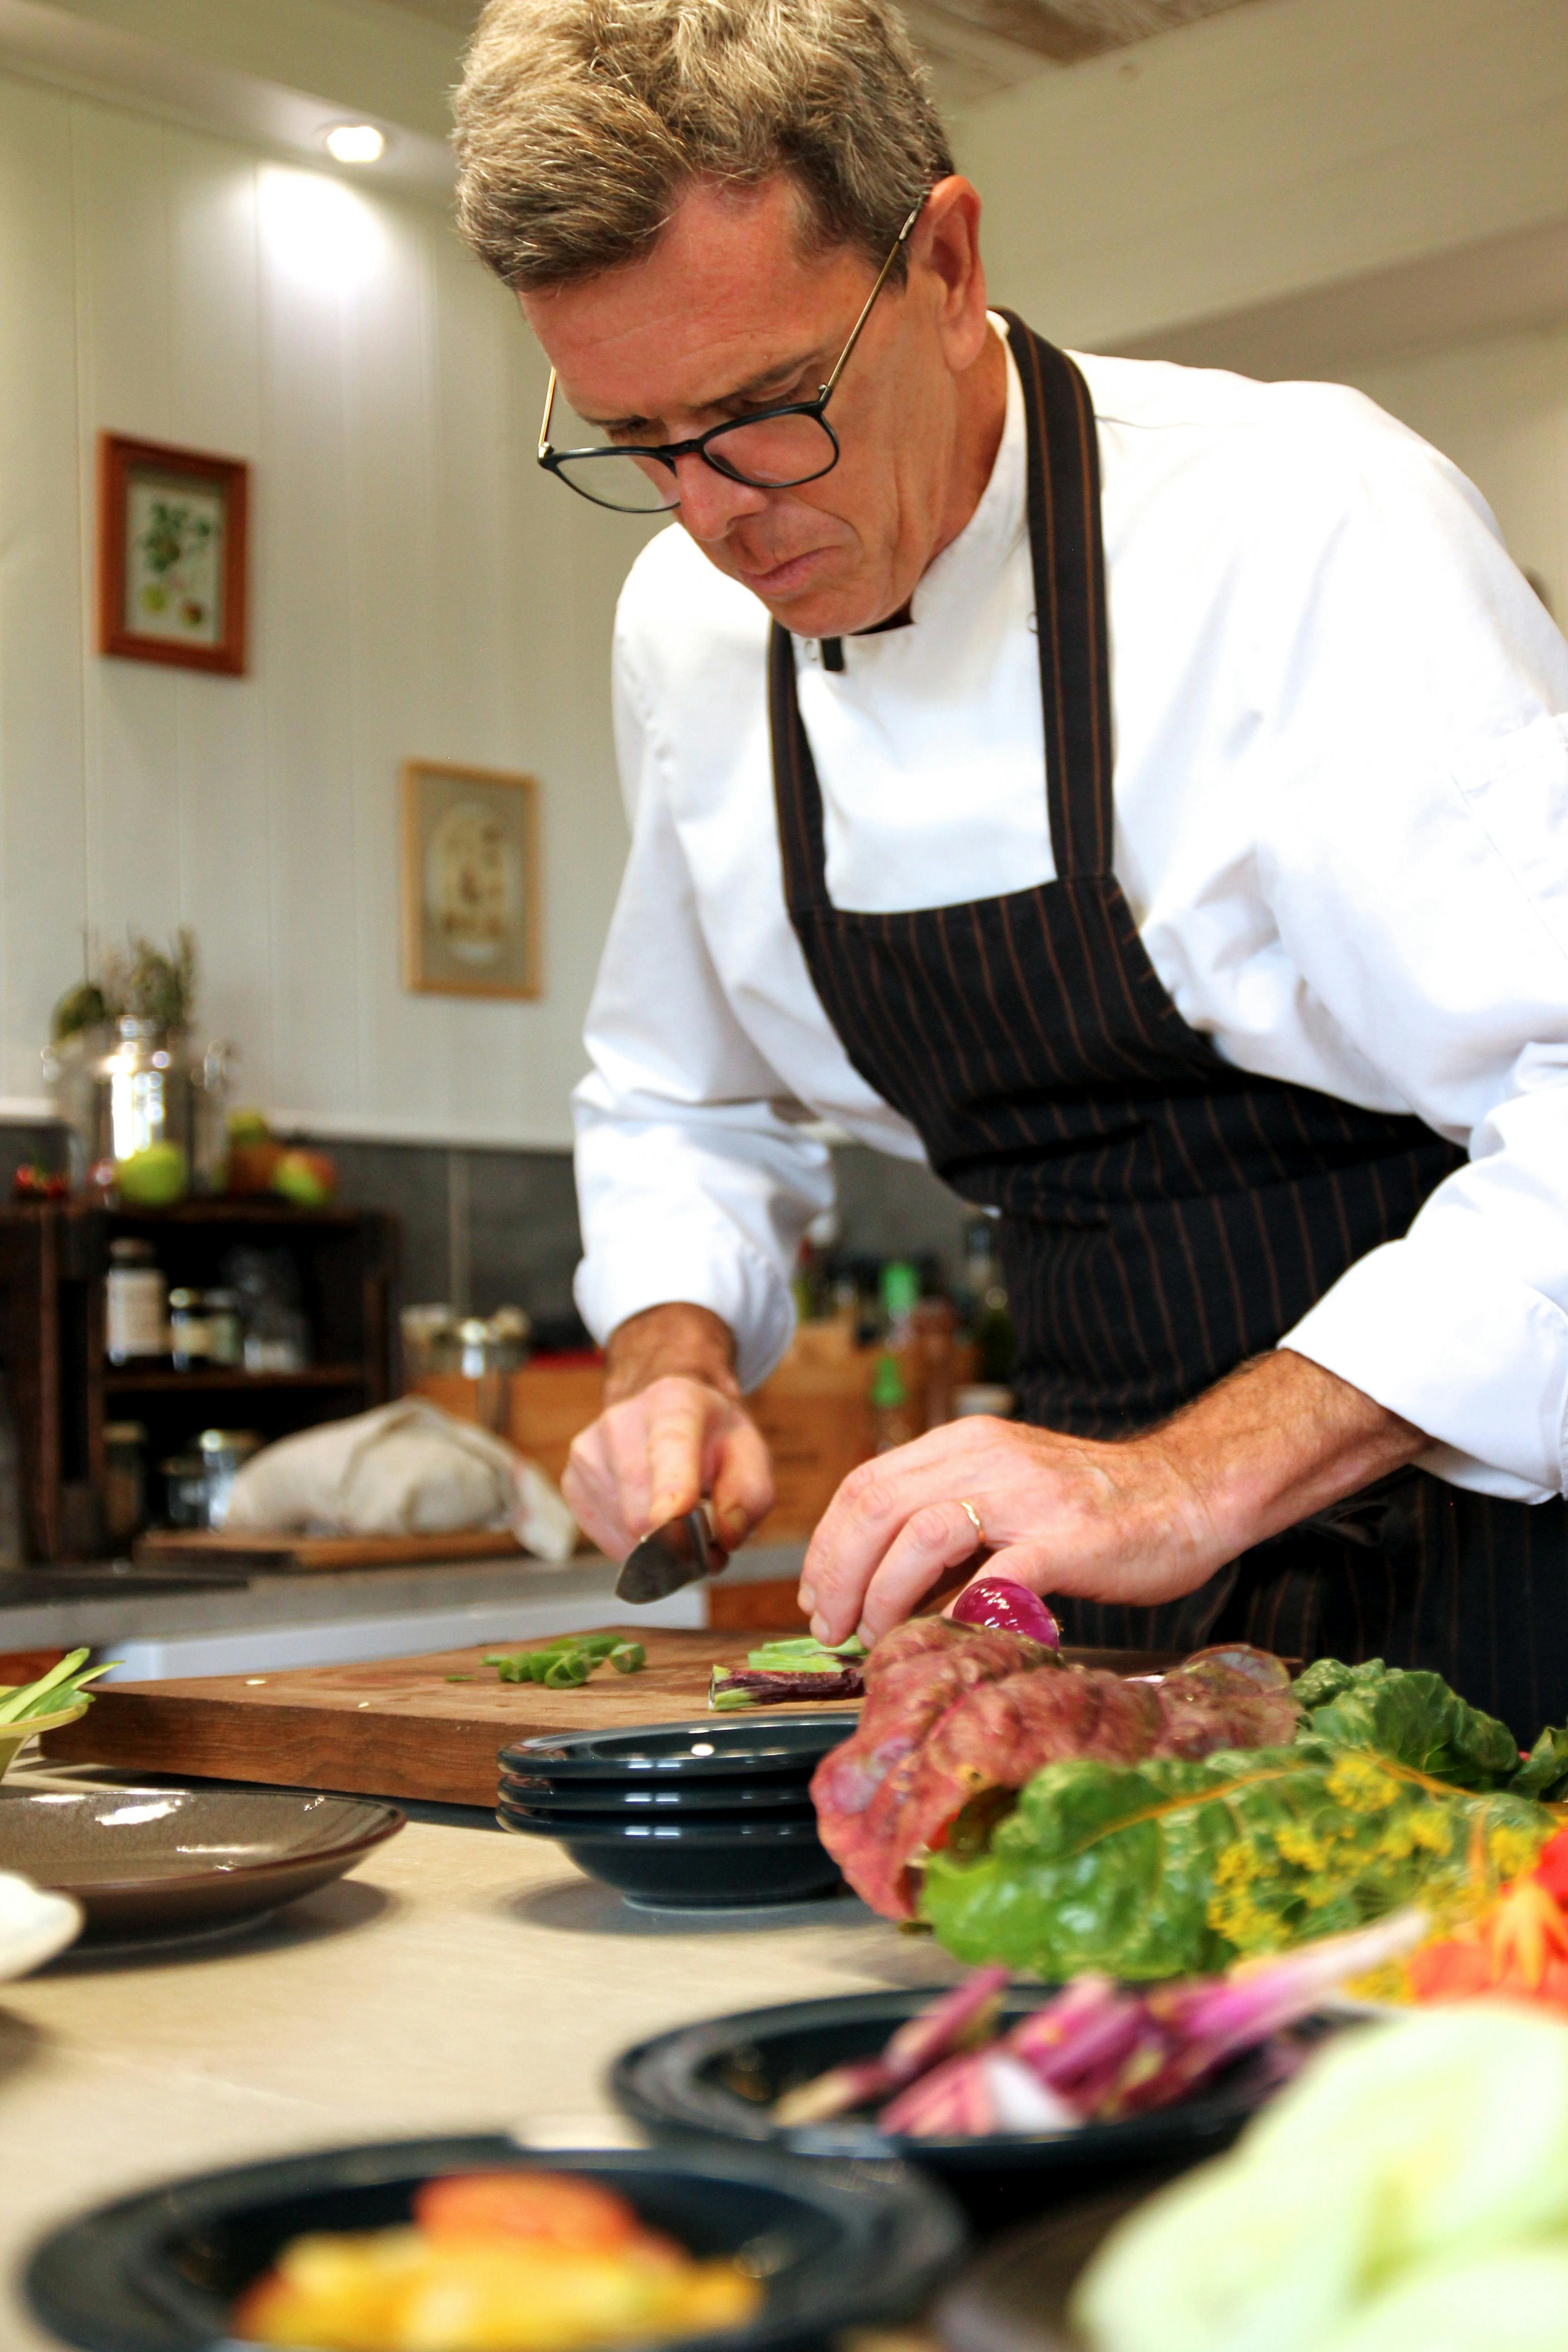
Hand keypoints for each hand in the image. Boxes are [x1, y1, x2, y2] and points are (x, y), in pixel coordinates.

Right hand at [561, 1303, 773, 1560]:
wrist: (664, 1405)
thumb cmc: (711, 1434)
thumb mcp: (750, 1452)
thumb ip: (750, 1496)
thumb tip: (725, 1538)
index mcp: (673, 1403)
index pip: (668, 1447)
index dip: (670, 1488)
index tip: (671, 1517)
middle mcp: (620, 1423)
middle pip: (642, 1511)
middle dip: (679, 1540)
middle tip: (704, 1531)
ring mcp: (587, 1453)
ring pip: (624, 1533)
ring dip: (657, 1543)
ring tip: (675, 1515)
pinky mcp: (572, 1482)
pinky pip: (606, 1538)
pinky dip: (633, 1541)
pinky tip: (647, 1512)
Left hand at [799, 1350, 1425, 1644]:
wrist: (1189, 1492)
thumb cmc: (1092, 1508)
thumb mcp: (1004, 1492)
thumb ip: (945, 1524)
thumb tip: (877, 1586)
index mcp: (963, 1444)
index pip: (865, 1483)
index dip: (827, 1545)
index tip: (816, 1597)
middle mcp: (986, 1458)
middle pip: (875, 1505)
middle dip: (837, 1574)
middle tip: (831, 1629)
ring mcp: (1028, 1496)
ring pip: (920, 1535)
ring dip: (883, 1596)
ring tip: (877, 1638)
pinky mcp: (1069, 1539)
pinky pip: (997, 1575)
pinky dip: (962, 1611)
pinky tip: (949, 1639)